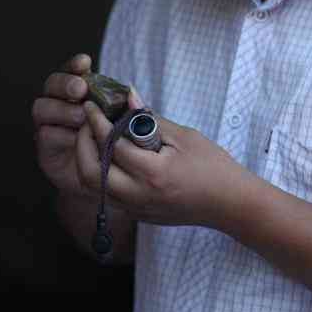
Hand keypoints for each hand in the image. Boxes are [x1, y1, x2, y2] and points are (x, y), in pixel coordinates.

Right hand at [32, 53, 142, 196]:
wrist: (103, 177)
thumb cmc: (114, 142)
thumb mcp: (122, 122)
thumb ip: (124, 106)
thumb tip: (133, 92)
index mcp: (79, 90)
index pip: (73, 70)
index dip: (76, 65)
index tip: (86, 62)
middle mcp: (59, 101)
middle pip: (52, 84)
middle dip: (66, 84)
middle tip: (81, 90)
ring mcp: (49, 123)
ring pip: (43, 107)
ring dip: (63, 109)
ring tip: (82, 117)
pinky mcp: (45, 146)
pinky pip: (46, 134)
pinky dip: (61, 134)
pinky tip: (76, 138)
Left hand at [77, 97, 252, 229]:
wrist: (228, 203)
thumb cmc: (212, 165)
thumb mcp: (184, 136)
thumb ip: (150, 118)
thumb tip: (128, 97)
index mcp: (152, 173)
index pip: (112, 145)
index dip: (97, 122)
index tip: (90, 105)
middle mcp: (139, 195)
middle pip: (90, 172)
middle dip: (82, 144)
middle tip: (88, 122)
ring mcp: (136, 209)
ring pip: (93, 187)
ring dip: (88, 159)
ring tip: (95, 136)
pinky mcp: (137, 215)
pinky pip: (107, 194)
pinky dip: (101, 173)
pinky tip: (110, 154)